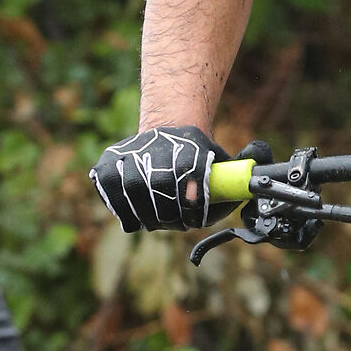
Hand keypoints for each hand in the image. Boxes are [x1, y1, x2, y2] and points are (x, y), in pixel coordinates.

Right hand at [90, 125, 223, 232]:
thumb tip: (244, 195)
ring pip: (135, 198)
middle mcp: (157, 153)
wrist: (167, 127)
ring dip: (147, 217)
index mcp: (189, 154)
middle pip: (162, 200)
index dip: (193, 213)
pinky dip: (122, 210)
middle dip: (171, 218)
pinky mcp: (107, 163)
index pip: (190, 195)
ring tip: (157, 221)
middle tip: (178, 223)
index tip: (194, 219)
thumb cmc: (196, 152)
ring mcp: (128, 157)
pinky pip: (111, 194)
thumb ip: (231, 182)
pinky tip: (134, 217)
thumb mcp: (219, 160)